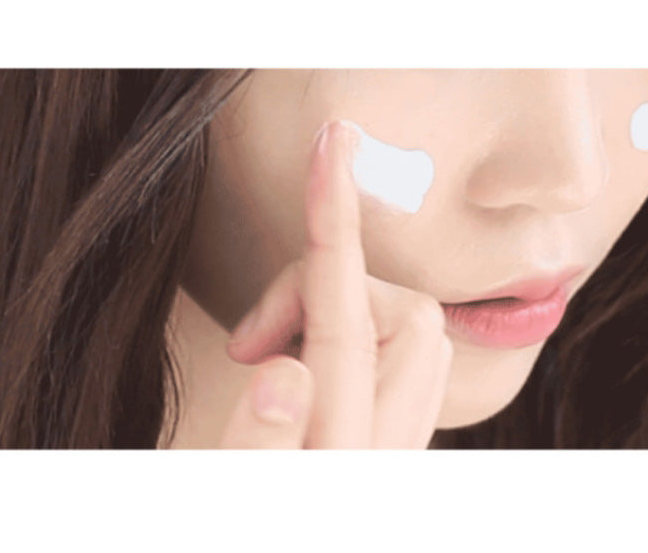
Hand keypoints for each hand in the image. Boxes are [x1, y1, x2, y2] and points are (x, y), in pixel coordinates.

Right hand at [219, 121, 453, 448]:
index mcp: (344, 454)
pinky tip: (306, 372)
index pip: (345, 314)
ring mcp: (400, 445)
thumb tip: (288, 372)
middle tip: (253, 342)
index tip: (332, 147)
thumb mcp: (234, 499)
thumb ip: (260, 448)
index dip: (333, 222)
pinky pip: (406, 361)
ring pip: (413, 331)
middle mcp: (389, 447)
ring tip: (271, 360)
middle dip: (330, 289)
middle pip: (405, 312)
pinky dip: (356, 340)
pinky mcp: (396, 446)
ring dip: (341, 316)